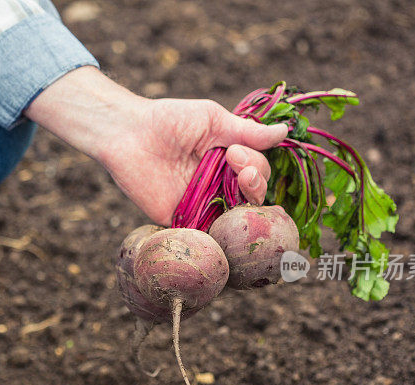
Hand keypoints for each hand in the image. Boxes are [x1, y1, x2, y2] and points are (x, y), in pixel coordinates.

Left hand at [25, 67, 286, 225]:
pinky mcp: (183, 220)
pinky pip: (209, 235)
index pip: (258, 171)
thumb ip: (248, 132)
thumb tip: (285, 131)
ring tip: (239, 181)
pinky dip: (222, 233)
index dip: (256, 164)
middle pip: (253, 195)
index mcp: (228, 159)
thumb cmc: (168, 120)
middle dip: (255, 180)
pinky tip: (227, 220)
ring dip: (245, 204)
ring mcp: (203, 204)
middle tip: (236, 161)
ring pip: (237, 216)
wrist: (129, 134)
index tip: (235, 151)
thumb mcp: (213, 120)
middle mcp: (219, 184)